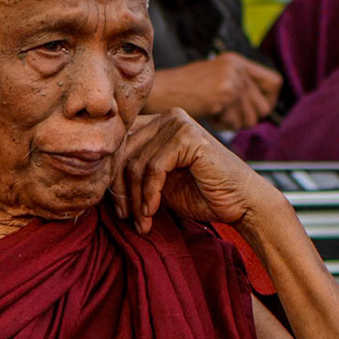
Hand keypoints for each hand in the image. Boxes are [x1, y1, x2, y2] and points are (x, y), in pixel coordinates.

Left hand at [111, 110, 283, 232]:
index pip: (119, 144)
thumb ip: (134, 174)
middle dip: (121, 190)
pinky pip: (153, 167)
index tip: (118, 209)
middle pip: (123, 152)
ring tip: (142, 221)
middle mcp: (167, 117)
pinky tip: (153, 212)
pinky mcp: (187, 136)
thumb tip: (95, 180)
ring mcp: (178, 123)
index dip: (112, 178)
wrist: (243, 204)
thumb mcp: (159, 184)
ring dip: (135, 198)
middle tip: (126, 218)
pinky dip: (149, 194)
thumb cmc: (205, 195)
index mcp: (158, 124)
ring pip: (135, 162)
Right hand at [147, 54, 282, 130]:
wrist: (158, 91)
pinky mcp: (224, 94)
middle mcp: (237, 68)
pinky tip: (209, 115)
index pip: (275, 82)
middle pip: (265, 105)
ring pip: (251, 118)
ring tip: (215, 113)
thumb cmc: (182, 91)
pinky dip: (223, 124)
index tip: (256, 109)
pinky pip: (235, 121)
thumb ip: (239, 88)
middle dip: (249, 117)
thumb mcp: (215, 80)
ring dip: (234, 122)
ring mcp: (231, 80)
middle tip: (229, 116)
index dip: (269, 99)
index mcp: (237, 62)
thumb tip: (264, 108)